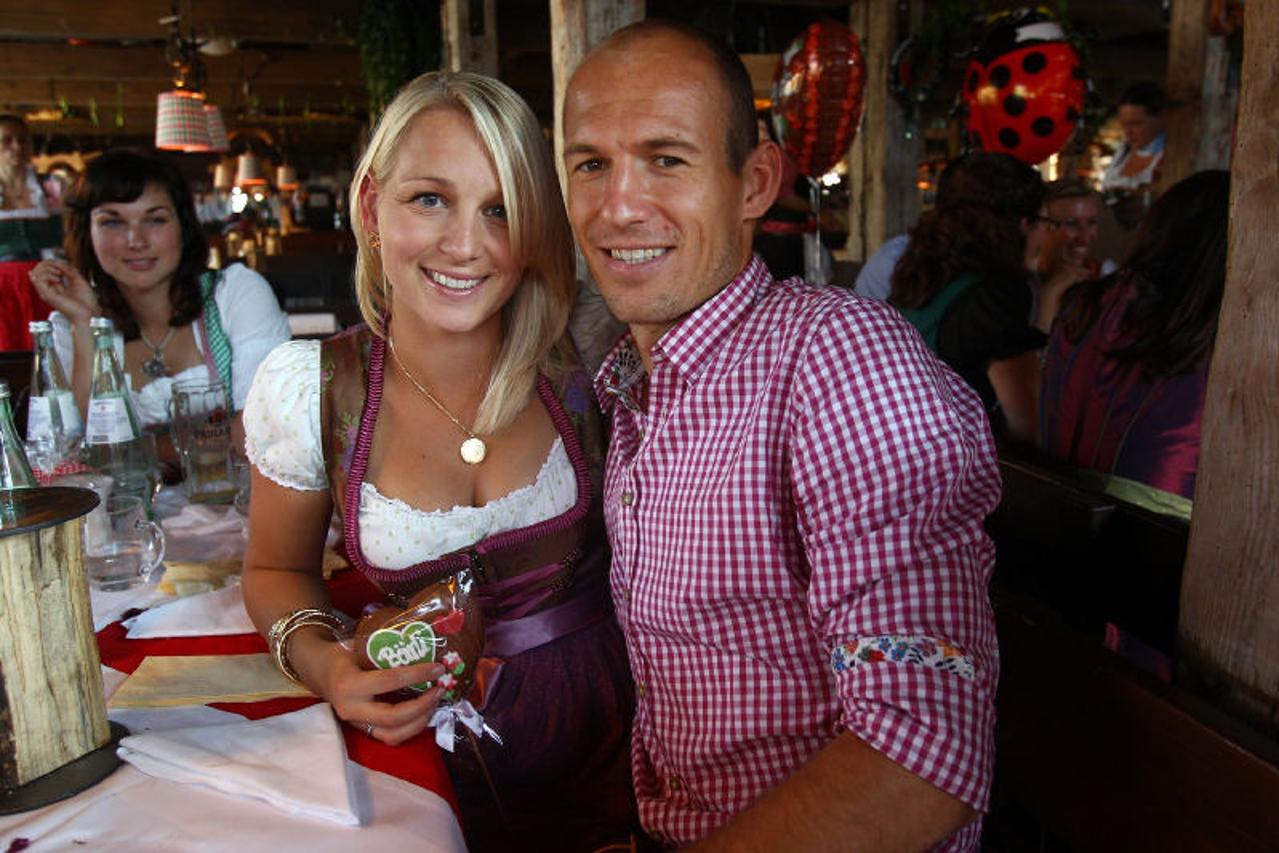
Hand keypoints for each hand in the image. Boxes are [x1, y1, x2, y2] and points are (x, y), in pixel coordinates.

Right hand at [29, 259, 99, 323]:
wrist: (89, 313)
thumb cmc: (86, 302)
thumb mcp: (79, 280)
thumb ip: (69, 270)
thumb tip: (58, 263)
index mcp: (55, 286)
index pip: (43, 270)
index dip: (51, 263)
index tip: (64, 266)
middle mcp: (49, 290)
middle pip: (36, 270)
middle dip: (48, 264)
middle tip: (60, 270)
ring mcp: (47, 293)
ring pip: (35, 273)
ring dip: (48, 269)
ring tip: (59, 274)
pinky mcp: (47, 295)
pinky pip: (38, 280)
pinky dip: (48, 275)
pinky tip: (58, 279)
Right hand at [294, 632, 445, 745]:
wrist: (317, 670)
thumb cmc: (342, 654)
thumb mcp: (359, 645)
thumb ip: (386, 646)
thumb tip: (424, 640)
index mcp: (349, 684)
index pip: (389, 681)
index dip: (417, 675)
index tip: (438, 668)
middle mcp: (351, 708)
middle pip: (393, 717)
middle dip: (422, 706)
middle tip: (439, 689)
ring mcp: (356, 723)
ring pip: (392, 735)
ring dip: (419, 722)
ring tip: (435, 703)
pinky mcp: (363, 730)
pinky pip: (390, 737)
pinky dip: (410, 728)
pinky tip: (424, 713)